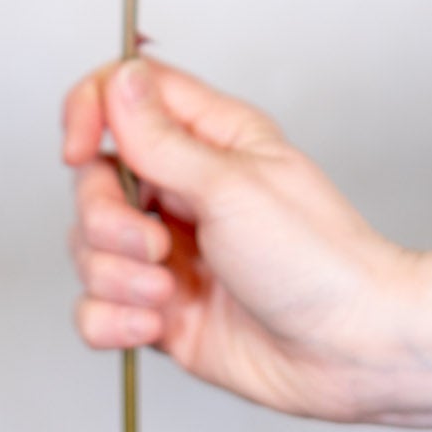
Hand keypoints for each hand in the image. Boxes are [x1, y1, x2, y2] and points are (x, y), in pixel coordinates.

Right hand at [62, 56, 419, 421]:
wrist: (351, 350)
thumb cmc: (318, 258)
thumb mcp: (231, 186)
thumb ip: (160, 140)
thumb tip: (119, 81)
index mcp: (208, 139)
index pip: (124, 94)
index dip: (89, 112)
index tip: (79, 149)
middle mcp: (183, 191)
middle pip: (93, 180)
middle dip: (106, 220)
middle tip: (153, 245)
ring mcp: (169, 254)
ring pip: (89, 248)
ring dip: (115, 276)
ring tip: (166, 293)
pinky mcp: (160, 310)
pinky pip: (95, 309)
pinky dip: (111, 321)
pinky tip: (153, 326)